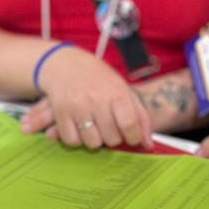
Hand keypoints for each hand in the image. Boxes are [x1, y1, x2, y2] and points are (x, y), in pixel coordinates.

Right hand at [21, 47, 152, 149]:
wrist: (64, 64)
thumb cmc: (98, 79)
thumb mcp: (123, 90)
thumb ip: (140, 117)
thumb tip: (148, 145)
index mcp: (116, 92)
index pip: (130, 124)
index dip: (133, 137)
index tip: (130, 136)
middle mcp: (96, 99)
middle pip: (112, 138)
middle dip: (113, 137)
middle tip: (108, 126)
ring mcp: (76, 107)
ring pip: (92, 143)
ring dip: (95, 139)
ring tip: (93, 125)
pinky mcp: (60, 113)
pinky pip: (72, 141)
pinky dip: (77, 138)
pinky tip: (78, 127)